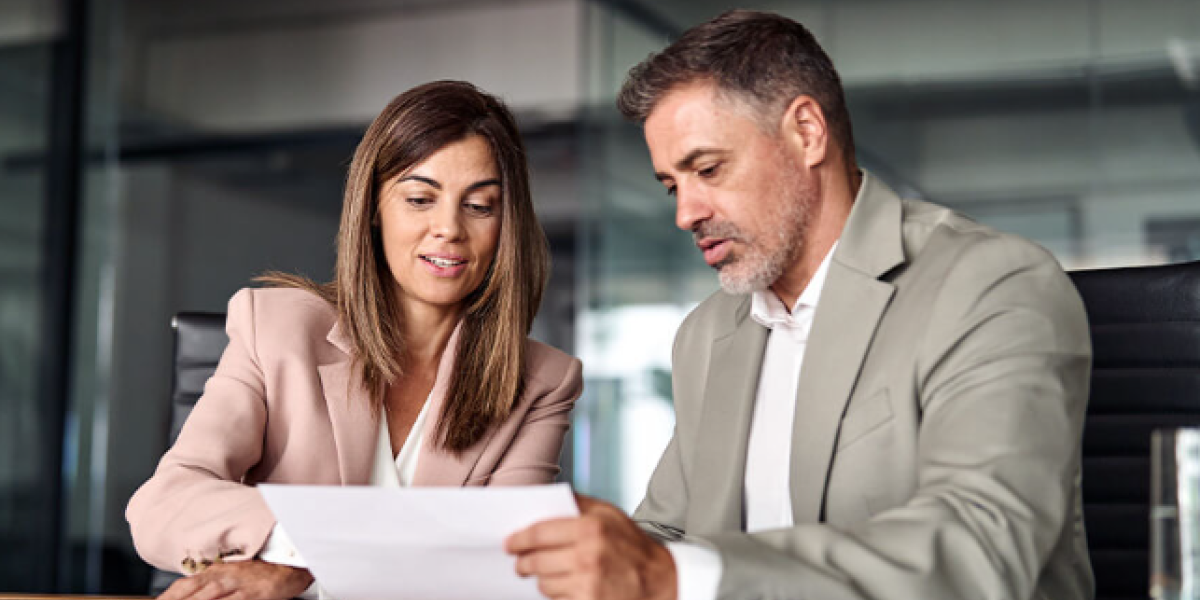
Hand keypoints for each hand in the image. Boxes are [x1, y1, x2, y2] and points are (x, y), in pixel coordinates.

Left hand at [159, 559, 312, 599]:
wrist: (293, 564)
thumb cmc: (263, 572)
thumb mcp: (233, 574)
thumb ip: (211, 586)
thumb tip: (190, 595)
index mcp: (215, 571)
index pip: (183, 587)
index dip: (166, 597)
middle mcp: (223, 576)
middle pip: (190, 593)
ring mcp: (237, 585)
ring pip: (206, 597)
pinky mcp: (252, 594)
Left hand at [506, 493, 676, 599]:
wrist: (660, 581)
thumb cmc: (633, 546)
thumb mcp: (610, 514)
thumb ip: (579, 503)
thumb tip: (545, 498)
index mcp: (591, 528)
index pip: (539, 533)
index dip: (519, 539)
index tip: (510, 543)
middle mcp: (587, 556)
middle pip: (536, 560)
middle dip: (523, 562)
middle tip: (520, 562)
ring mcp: (587, 584)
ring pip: (543, 583)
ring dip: (540, 579)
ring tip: (547, 573)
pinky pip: (556, 599)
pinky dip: (556, 594)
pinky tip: (564, 586)